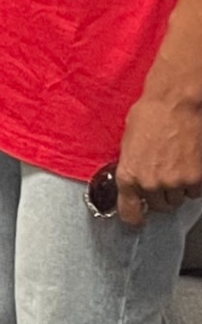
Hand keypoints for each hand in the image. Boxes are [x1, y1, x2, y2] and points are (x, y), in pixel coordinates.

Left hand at [115, 91, 201, 225]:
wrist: (176, 105)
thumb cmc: (150, 116)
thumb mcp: (129, 143)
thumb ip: (132, 166)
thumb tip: (136, 180)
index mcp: (128, 175)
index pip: (130, 212)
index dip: (135, 216)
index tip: (137, 218)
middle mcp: (150, 184)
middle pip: (159, 206)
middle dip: (160, 195)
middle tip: (163, 175)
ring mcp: (175, 183)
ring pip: (178, 200)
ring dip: (178, 189)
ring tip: (176, 165)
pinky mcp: (196, 179)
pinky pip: (195, 192)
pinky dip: (193, 183)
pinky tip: (189, 164)